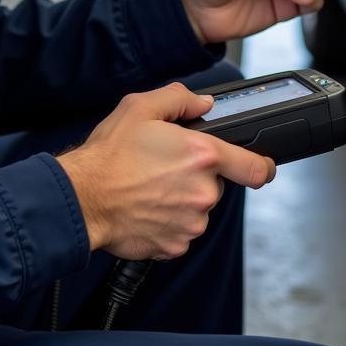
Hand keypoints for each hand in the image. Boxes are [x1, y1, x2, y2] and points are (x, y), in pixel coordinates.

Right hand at [56, 82, 274, 259]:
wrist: (82, 199)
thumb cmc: (109, 155)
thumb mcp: (141, 107)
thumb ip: (180, 99)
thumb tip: (204, 103)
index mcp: (202, 156)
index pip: (256, 167)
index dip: (263, 165)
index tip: (263, 166)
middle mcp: (202, 192)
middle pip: (216, 184)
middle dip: (196, 175)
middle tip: (164, 166)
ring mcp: (190, 223)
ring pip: (197, 208)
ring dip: (181, 199)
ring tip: (148, 186)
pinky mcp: (175, 246)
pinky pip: (181, 231)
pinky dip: (168, 220)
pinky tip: (145, 206)